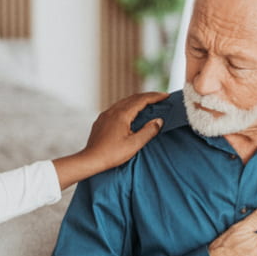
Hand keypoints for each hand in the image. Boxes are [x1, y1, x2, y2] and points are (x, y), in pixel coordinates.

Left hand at [52, 91, 168, 188]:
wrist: (90, 159)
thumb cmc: (112, 154)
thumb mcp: (134, 144)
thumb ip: (148, 131)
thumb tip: (159, 121)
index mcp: (122, 114)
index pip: (142, 100)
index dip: (155, 97)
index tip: (166, 96)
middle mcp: (113, 111)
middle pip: (133, 98)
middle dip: (148, 96)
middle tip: (160, 98)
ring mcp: (105, 115)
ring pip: (124, 102)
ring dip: (137, 101)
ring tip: (148, 104)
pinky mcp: (101, 120)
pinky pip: (117, 108)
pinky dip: (128, 106)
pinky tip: (130, 113)